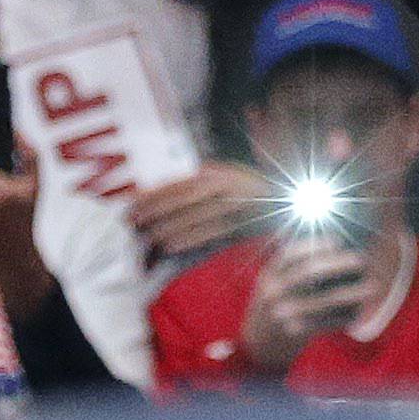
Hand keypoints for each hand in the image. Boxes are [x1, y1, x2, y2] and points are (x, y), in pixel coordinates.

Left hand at [128, 162, 271, 262]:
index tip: (133, 201)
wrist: (286, 202)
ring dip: (169, 227)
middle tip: (132, 220)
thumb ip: (200, 179)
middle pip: (184, 197)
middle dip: (156, 209)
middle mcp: (226, 185)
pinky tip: (170, 246)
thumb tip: (162, 190)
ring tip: (148, 237)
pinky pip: (210, 233)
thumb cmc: (247, 190)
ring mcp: (235, 205)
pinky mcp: (241, 224)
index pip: (180, 182)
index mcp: (217, 172)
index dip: (155, 192)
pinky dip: (188, 239)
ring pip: (195, 216)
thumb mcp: (225, 176)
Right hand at [241, 237, 375, 372]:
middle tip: (360, 260)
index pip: (292, 252)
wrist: (256, 347)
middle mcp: (274, 291)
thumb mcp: (270, 283)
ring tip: (370, 287)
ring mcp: (284, 313)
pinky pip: (326, 323)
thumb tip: (327, 245)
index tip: (337, 242)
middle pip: (310, 272)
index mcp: (269, 274)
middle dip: (339, 264)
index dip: (316, 245)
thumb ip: (289, 267)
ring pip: (325, 299)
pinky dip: (344, 317)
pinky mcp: (295, 332)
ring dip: (351, 293)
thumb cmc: (270, 309)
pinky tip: (357, 313)